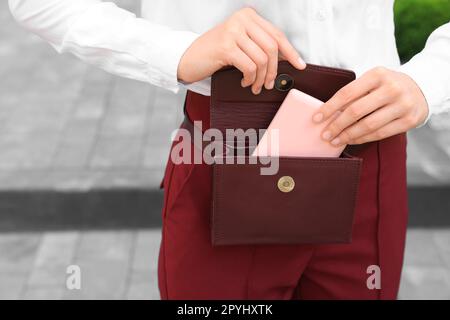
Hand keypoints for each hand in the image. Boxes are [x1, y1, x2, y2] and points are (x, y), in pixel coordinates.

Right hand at [177, 7, 305, 94]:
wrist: (189, 58)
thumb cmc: (216, 53)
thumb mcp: (241, 44)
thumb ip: (260, 46)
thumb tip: (286, 59)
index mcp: (248, 16)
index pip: (277, 34)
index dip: (291, 52)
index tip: (299, 65)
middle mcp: (242, 19)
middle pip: (272, 47)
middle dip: (274, 70)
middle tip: (269, 84)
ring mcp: (233, 31)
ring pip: (261, 59)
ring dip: (261, 78)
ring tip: (255, 86)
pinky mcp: (225, 46)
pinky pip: (249, 67)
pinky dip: (250, 79)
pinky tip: (244, 82)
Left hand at [312, 67, 428, 145]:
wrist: (422, 88)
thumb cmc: (387, 86)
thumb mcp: (372, 80)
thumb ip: (354, 93)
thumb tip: (326, 113)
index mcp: (378, 74)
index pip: (347, 93)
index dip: (329, 108)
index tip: (316, 118)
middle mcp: (392, 88)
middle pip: (356, 111)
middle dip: (336, 125)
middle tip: (324, 134)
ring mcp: (403, 105)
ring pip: (368, 125)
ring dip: (348, 135)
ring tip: (335, 140)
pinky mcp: (409, 120)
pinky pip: (380, 133)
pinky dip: (362, 138)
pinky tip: (351, 140)